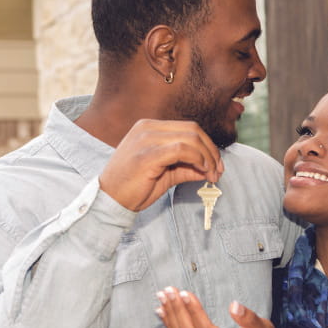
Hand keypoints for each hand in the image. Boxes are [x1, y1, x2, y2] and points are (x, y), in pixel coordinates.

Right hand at [99, 120, 222, 210]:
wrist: (109, 200)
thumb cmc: (133, 188)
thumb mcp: (165, 175)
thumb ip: (185, 167)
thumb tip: (209, 169)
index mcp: (149, 128)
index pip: (187, 128)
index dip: (207, 145)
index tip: (216, 165)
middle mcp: (147, 128)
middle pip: (192, 130)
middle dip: (211, 151)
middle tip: (218, 171)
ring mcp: (146, 138)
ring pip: (190, 138)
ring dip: (208, 157)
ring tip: (212, 174)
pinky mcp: (147, 154)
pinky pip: (181, 149)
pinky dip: (197, 159)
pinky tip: (201, 171)